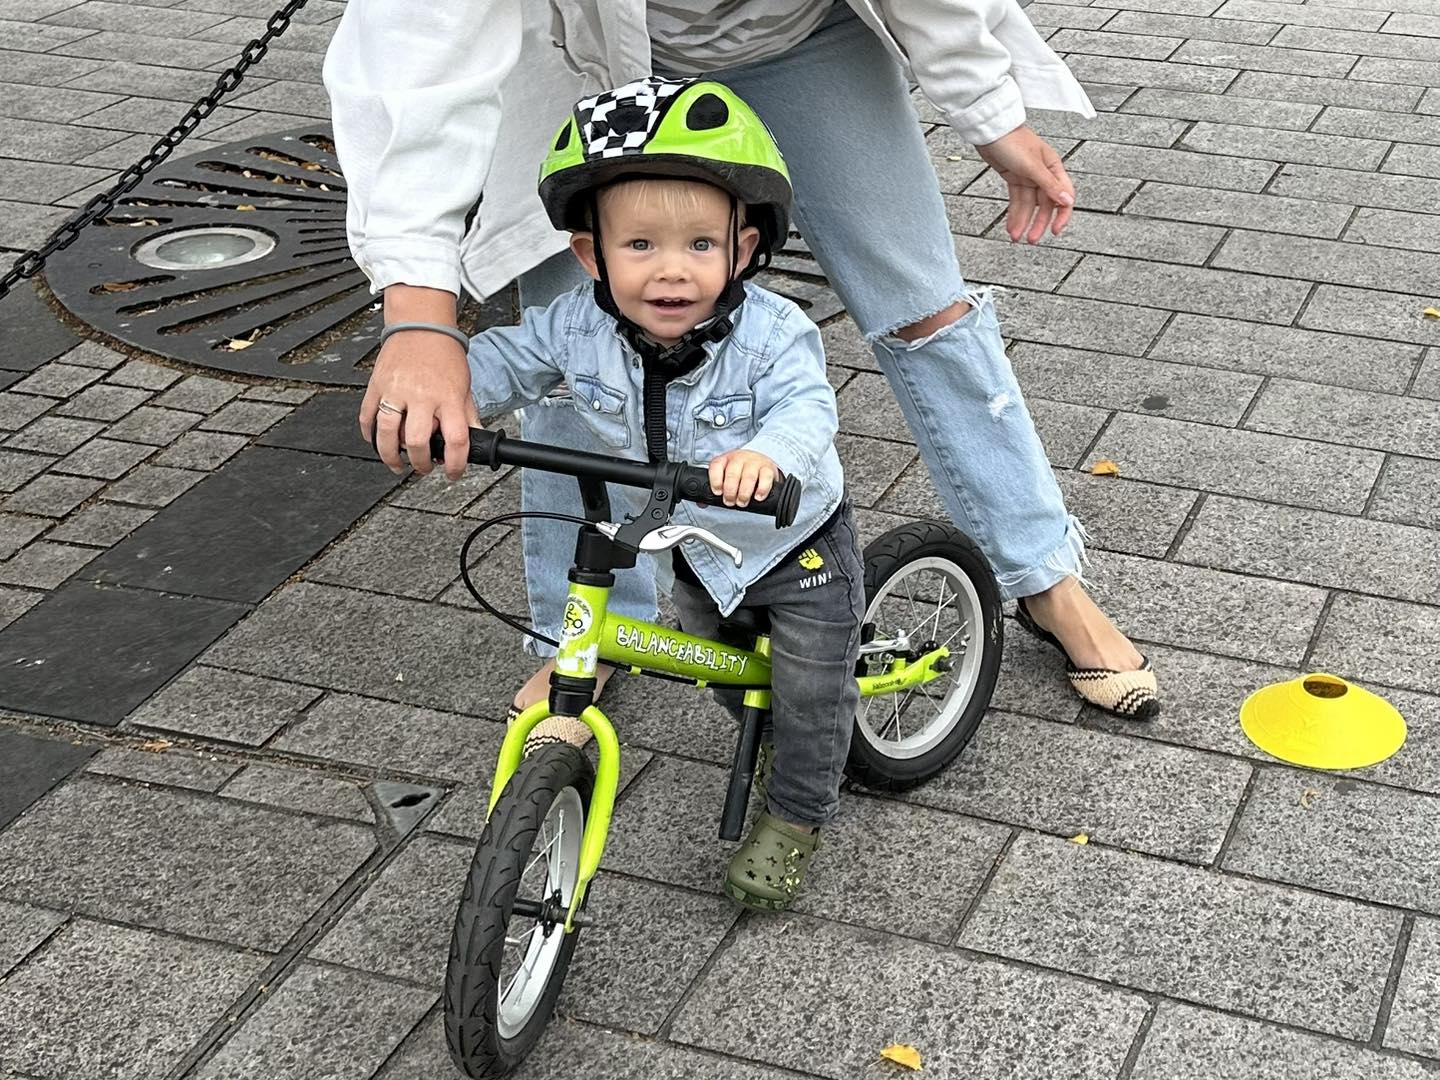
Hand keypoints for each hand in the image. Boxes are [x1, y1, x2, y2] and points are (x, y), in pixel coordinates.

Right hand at [360, 285, 478, 480]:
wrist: (420, 324)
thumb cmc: (443, 353)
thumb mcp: (464, 385)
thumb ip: (467, 415)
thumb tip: (475, 439)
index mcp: (447, 396)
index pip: (456, 439)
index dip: (456, 464)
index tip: (454, 473)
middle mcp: (421, 395)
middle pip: (417, 442)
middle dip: (421, 464)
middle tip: (424, 467)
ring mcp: (396, 390)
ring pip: (387, 434)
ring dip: (391, 456)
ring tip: (397, 464)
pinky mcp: (376, 385)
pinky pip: (367, 417)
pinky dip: (370, 435)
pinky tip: (377, 441)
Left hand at [708, 449, 777, 507]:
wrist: (761, 460)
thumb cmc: (741, 471)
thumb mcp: (726, 475)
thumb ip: (715, 488)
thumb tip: (702, 503)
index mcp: (725, 460)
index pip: (716, 466)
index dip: (715, 480)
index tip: (717, 492)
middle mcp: (739, 458)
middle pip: (732, 474)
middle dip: (730, 491)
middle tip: (730, 502)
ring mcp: (754, 462)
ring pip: (748, 476)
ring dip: (744, 493)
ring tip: (742, 502)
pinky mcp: (768, 468)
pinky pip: (765, 477)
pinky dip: (762, 489)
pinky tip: (758, 497)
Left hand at [975, 125, 1075, 243]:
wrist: (990, 131)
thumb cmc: (1012, 140)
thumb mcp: (1032, 166)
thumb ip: (1049, 185)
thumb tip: (1067, 201)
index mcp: (1053, 168)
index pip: (1063, 196)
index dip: (1061, 215)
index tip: (1055, 230)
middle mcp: (1043, 173)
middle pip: (1045, 204)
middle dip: (1038, 223)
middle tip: (1031, 239)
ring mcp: (1028, 177)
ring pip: (1029, 205)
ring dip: (1023, 221)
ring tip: (1016, 237)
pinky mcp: (1014, 178)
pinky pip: (1017, 200)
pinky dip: (1014, 213)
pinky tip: (1011, 225)